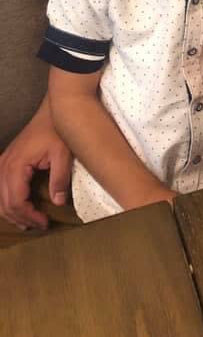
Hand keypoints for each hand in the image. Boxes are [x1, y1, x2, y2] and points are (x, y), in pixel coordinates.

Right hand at [0, 101, 71, 229]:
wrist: (54, 110)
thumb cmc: (58, 130)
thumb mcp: (63, 154)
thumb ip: (59, 178)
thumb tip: (58, 202)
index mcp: (16, 166)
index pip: (16, 201)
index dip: (29, 216)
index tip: (45, 223)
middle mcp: (4, 166)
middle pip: (4, 203)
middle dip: (21, 218)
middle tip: (40, 225)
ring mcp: (2, 163)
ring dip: (12, 213)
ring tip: (29, 222)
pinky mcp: (6, 161)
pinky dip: (6, 201)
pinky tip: (18, 207)